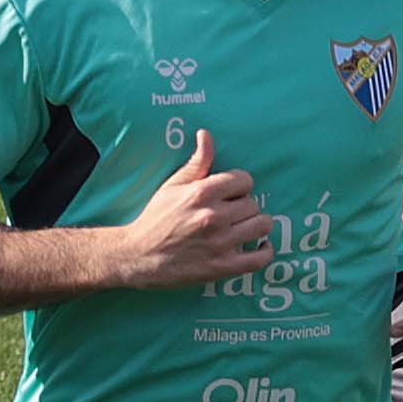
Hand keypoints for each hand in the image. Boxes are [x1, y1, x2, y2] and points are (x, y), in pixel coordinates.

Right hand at [108, 128, 271, 290]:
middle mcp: (213, 216)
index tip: (231, 193)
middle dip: (244, 206)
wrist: (137, 256)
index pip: (244, 180)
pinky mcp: (222, 267)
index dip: (239, 185)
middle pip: (253, 203)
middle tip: (231, 213)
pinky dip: (265, 251)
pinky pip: (260, 259)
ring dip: (256, 225)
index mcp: (201, 193)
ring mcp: (219, 243)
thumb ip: (196, 162)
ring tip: (244, 227)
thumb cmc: (155, 219)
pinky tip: (260, 245)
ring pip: (262, 226)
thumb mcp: (172, 186)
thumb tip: (206, 134)